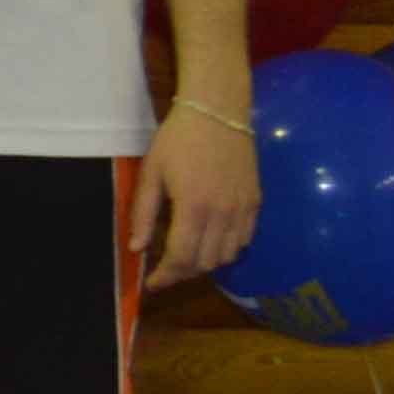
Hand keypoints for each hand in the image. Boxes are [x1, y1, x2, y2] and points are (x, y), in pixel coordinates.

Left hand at [138, 99, 262, 290]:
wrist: (218, 111)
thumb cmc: (179, 138)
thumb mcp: (152, 172)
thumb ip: (144, 214)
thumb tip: (137, 248)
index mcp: (193, 206)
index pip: (181, 258)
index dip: (166, 276)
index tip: (153, 282)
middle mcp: (222, 213)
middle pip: (205, 263)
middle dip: (182, 272)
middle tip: (167, 267)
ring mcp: (243, 208)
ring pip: (227, 256)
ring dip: (205, 263)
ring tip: (188, 254)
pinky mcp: (255, 201)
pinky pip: (245, 240)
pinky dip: (228, 248)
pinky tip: (212, 240)